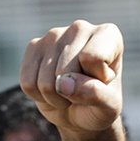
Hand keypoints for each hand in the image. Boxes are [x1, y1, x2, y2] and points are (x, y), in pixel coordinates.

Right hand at [20, 21, 124, 136]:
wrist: (80, 112)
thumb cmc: (101, 106)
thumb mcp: (110, 106)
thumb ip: (97, 94)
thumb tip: (63, 84)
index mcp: (109, 35)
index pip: (94, 58)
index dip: (98, 79)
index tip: (104, 81)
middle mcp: (80, 28)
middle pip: (66, 71)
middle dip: (74, 94)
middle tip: (84, 93)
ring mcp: (54, 34)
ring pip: (46, 81)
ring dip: (57, 98)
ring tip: (69, 93)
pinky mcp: (33, 45)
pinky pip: (29, 82)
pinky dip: (40, 96)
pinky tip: (52, 89)